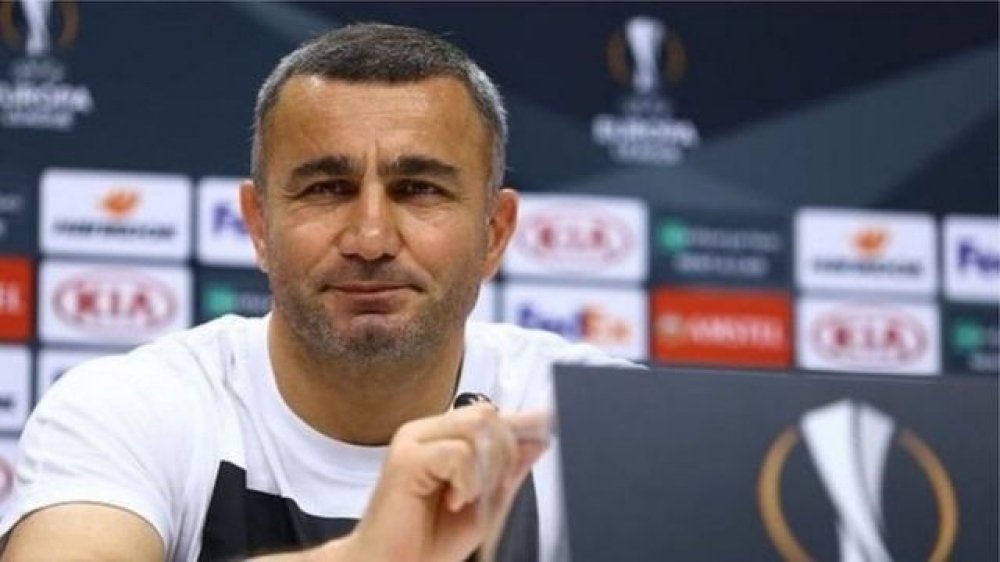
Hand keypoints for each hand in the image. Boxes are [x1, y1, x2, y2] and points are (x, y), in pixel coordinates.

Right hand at [339, 403, 550, 561]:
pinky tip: (454, 501)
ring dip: (486, 469)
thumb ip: (507, 473)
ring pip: (477, 427)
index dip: (521, 422)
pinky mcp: (405, 459)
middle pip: (487, 414)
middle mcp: (425, 432)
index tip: (549, 426)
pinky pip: (458, 453)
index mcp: (440, 437)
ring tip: (467, 499)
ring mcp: (413, 441)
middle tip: (487, 492)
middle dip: (504, 454)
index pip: (489, 415)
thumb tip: (536, 443)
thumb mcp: (484, 507)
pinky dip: (467, 481)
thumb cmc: (429, 542)